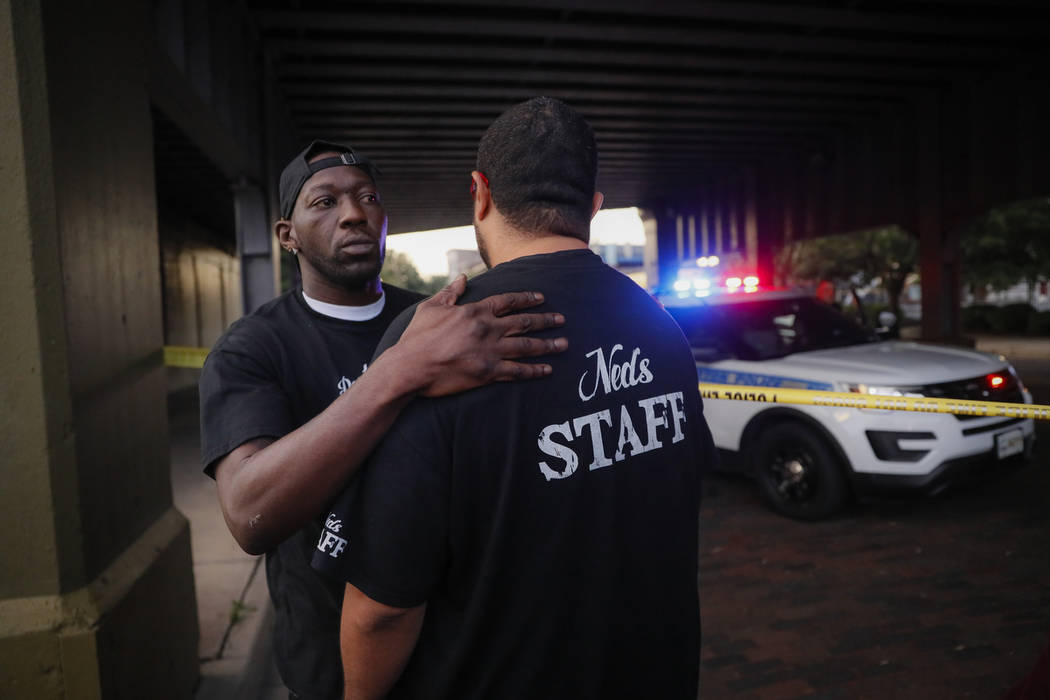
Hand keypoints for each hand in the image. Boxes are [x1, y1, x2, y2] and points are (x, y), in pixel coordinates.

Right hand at [397, 275, 567, 396]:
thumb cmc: (417, 337)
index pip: (508, 301)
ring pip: (526, 346)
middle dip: (545, 320)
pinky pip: (517, 371)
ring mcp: (490, 351)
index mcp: (475, 311)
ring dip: (548, 345)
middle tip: (562, 320)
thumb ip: (451, 292)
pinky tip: (547, 370)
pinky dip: (534, 371)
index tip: (541, 298)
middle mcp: (487, 329)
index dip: (527, 298)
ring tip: (564, 344)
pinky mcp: (488, 372)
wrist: (410, 367)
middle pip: (524, 322)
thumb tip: (464, 278)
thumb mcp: (431, 307)